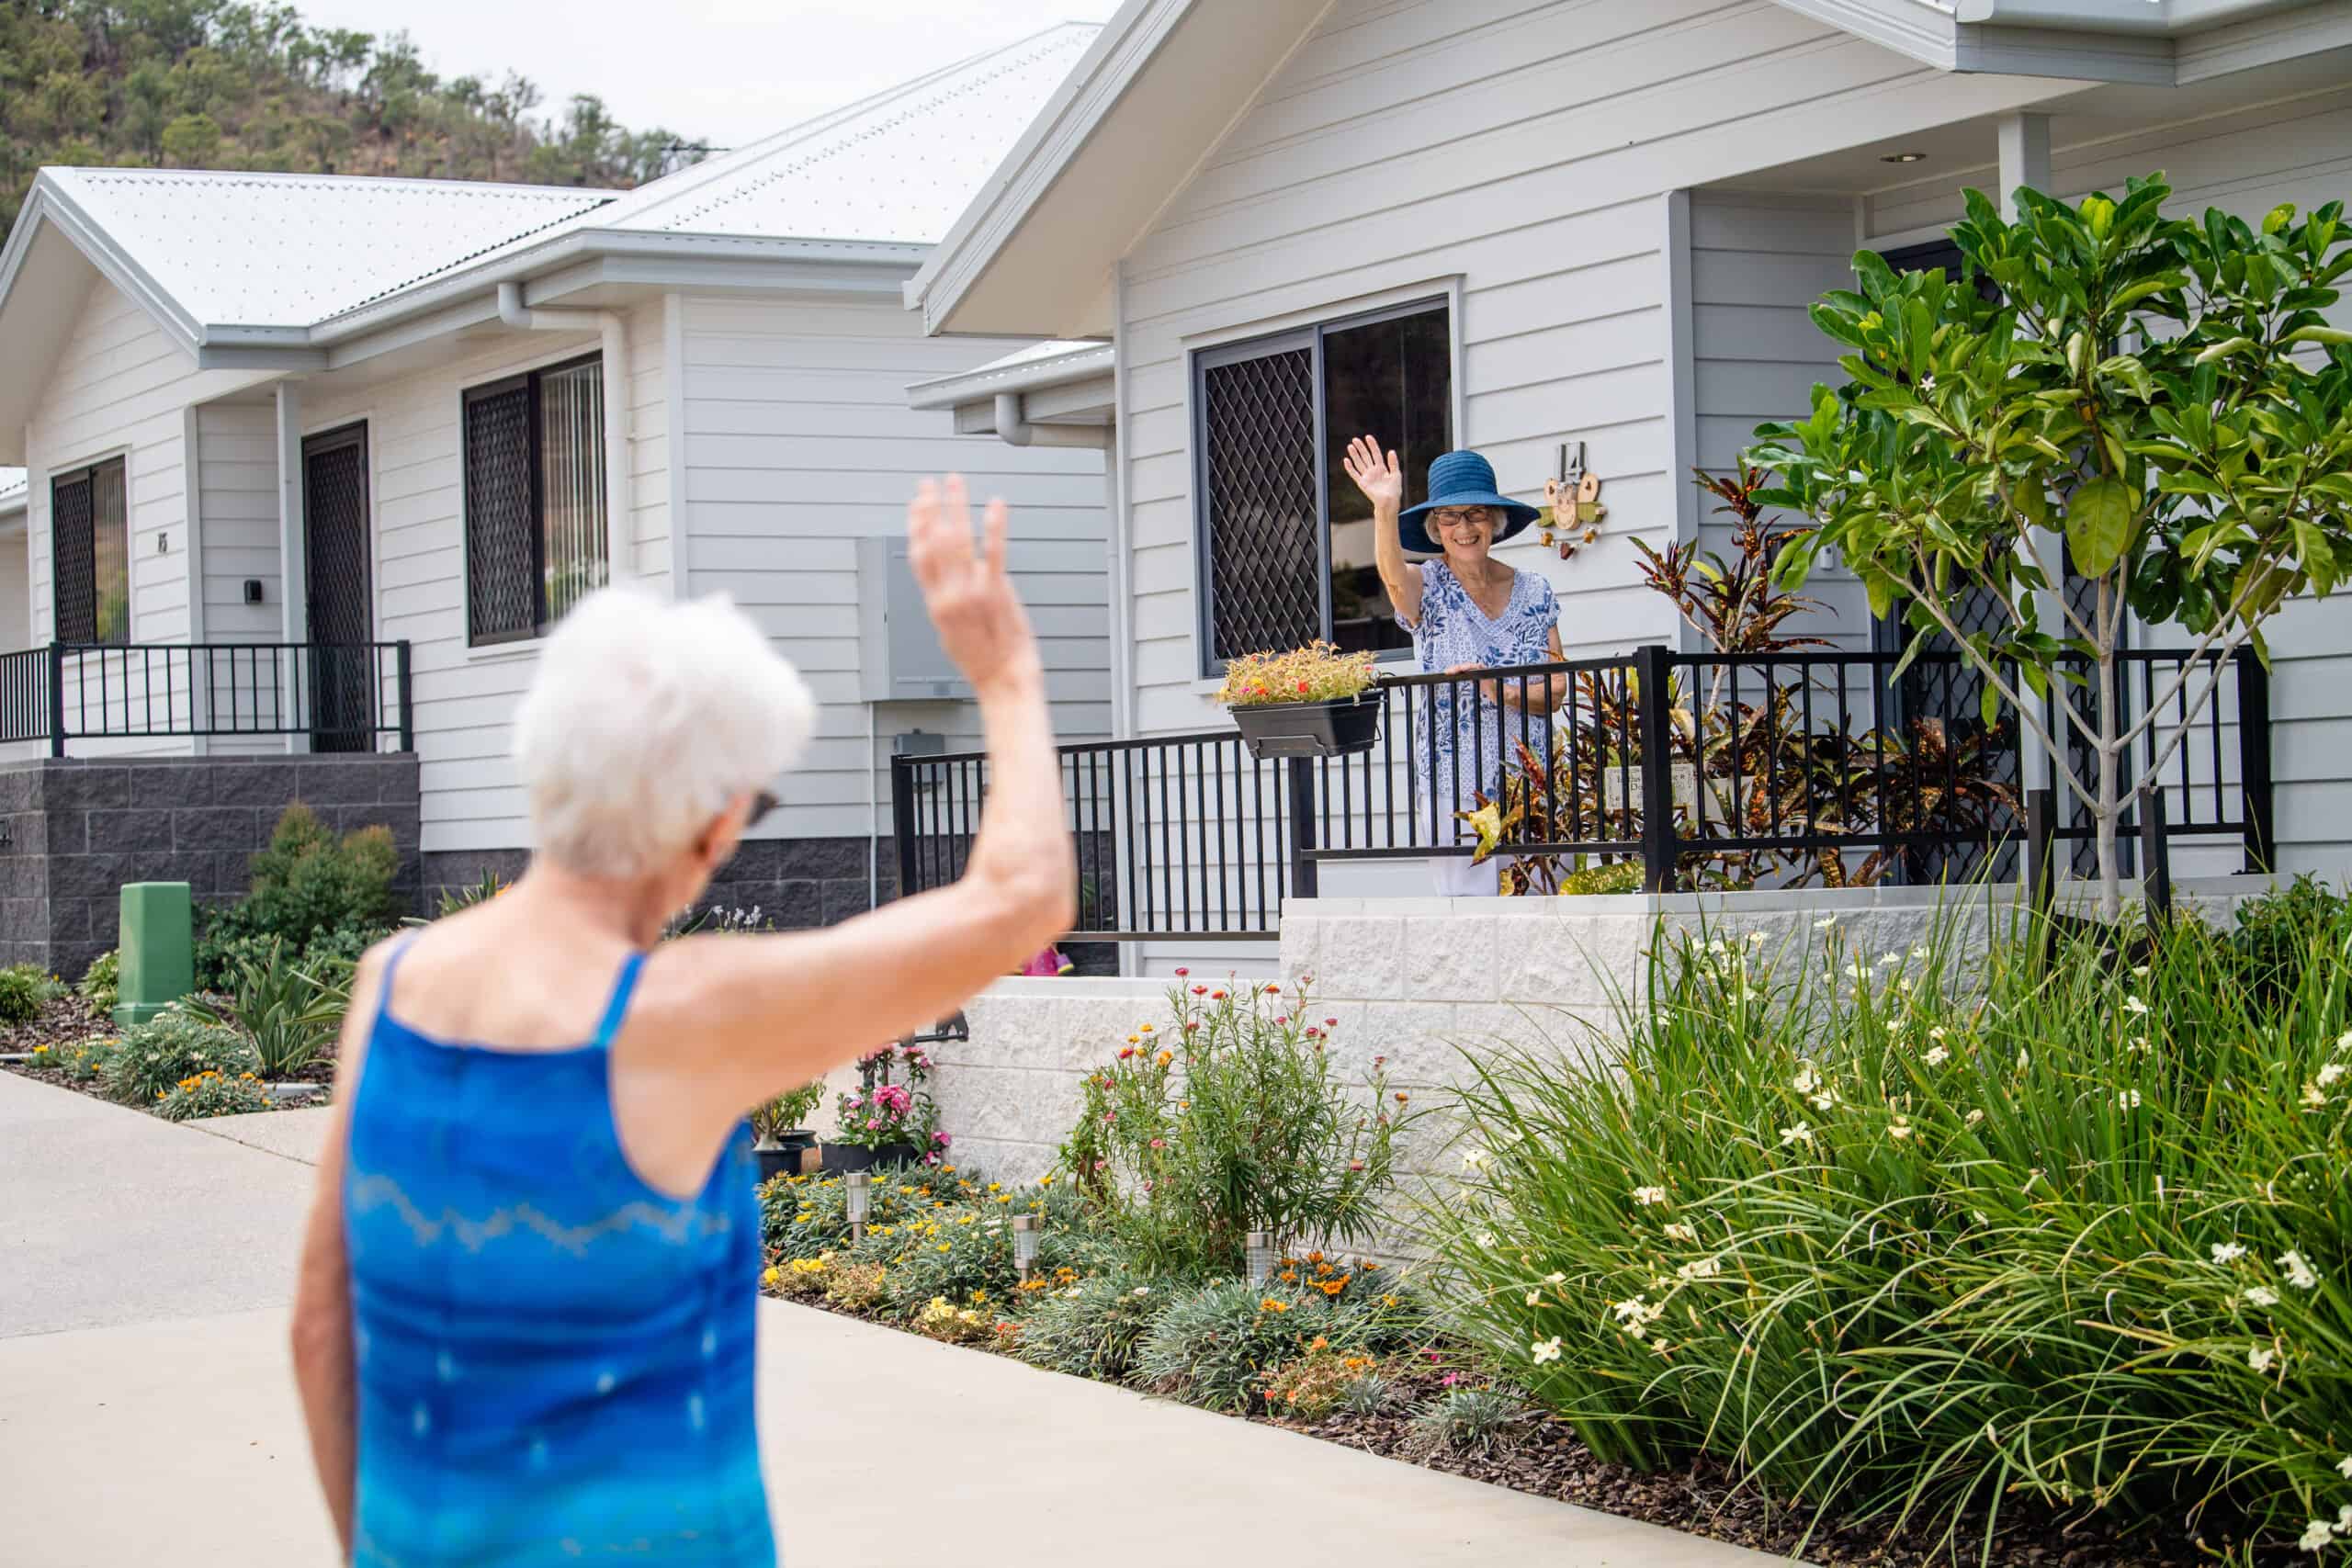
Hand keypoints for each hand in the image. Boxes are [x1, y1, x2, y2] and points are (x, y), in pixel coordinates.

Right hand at [907, 475, 1039, 696]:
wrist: (1003, 680)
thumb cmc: (983, 660)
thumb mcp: (953, 631)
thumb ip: (950, 600)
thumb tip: (955, 577)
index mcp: (936, 604)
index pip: (918, 556)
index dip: (915, 527)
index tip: (916, 505)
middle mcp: (948, 595)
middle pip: (933, 542)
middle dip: (930, 508)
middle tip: (928, 484)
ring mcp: (971, 592)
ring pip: (958, 540)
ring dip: (956, 506)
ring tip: (954, 483)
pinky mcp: (997, 592)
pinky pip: (994, 552)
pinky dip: (994, 526)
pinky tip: (995, 505)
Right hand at [1342, 435, 1403, 513]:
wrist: (1389, 502)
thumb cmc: (1394, 491)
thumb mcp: (1396, 475)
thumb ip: (1393, 463)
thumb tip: (1391, 451)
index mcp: (1382, 468)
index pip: (1376, 454)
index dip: (1372, 445)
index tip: (1368, 437)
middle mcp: (1373, 471)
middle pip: (1365, 457)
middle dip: (1361, 448)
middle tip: (1355, 439)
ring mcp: (1367, 477)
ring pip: (1359, 463)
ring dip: (1354, 455)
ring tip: (1350, 446)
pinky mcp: (1362, 483)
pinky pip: (1354, 474)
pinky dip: (1350, 468)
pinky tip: (1346, 460)